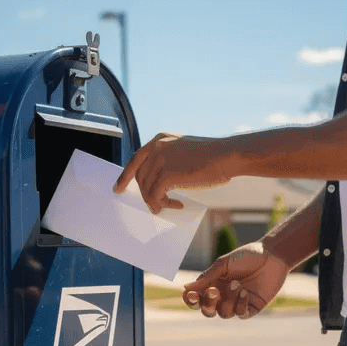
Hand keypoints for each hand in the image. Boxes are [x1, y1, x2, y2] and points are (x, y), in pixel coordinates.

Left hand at [113, 132, 239, 213]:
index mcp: (160, 140)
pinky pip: (155, 196)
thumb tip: (157, 181)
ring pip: (146, 189)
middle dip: (146, 193)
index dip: (126, 175)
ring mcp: (160, 160)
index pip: (135, 159)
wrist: (227, 156)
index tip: (119, 187)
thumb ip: (168, 160)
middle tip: (157, 204)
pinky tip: (176, 204)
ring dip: (157, 201)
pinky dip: (163, 204)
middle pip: (139, 177)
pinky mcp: (167, 174)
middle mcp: (156, 147)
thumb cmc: (212, 157)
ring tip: (170, 205)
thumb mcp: (184, 152)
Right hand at [182, 242, 289, 319]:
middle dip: (208, 304)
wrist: (272, 256)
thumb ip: (206, 277)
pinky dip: (240, 304)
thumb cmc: (247, 256)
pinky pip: (241, 314)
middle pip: (207, 311)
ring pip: (224, 314)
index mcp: (213, 285)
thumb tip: (186, 288)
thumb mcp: (223, 264)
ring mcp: (237, 303)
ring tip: (237, 284)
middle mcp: (223, 296)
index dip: (191, 300)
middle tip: (213, 291)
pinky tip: (245, 292)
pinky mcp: (252, 308)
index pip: (197, 299)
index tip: (191, 295)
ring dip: (228, 300)